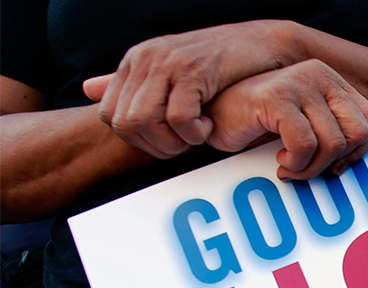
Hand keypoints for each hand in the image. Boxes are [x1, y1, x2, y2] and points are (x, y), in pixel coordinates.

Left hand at [83, 21, 301, 158]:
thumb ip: (132, 84)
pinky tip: (209, 125)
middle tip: (183, 144)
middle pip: (124, 122)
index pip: (109, 115)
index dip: (137, 140)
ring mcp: (167, 62)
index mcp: (136, 61)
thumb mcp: (171, 73)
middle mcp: (145, 59)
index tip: (167, 141)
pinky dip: (194, 132)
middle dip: (155, 146)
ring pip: (145, 121)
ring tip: (196, 136)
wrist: (263, 45)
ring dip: (173, 142)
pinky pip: (178, 117)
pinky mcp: (192, 71)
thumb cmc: (222, 64)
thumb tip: (87, 89)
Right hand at [205, 60, 367, 178]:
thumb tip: (354, 162)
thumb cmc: (258, 124)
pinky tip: (280, 161)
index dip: (357, 152)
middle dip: (335, 162)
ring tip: (291, 167)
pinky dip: (296, 164)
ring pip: (333, 143)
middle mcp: (319, 75)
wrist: (213, 115)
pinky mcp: (277, 98)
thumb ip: (332, 132)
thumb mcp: (305, 125)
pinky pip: (306, 145)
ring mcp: (298, 84)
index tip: (334, 166)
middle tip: (309, 168)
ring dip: (312, 168)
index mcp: (331, 80)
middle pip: (357, 133)